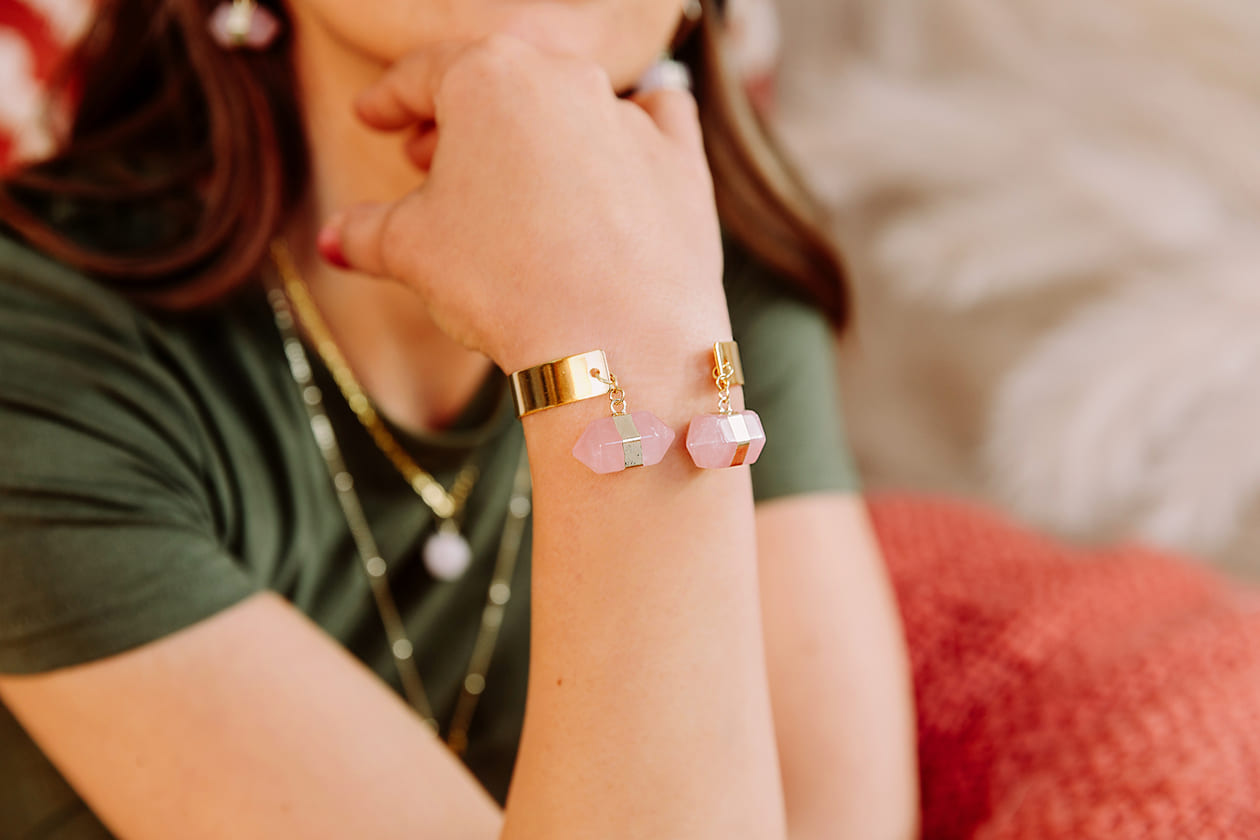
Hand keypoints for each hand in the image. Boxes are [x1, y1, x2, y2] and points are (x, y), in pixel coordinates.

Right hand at [322, 35, 728, 373]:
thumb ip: (364, 232)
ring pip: (570, 102)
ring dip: (535, 131)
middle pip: (497, 84)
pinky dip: (632, 133)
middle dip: (456, 120)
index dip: (389, 100)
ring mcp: (630, 115)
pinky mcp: (682, 161)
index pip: (420, 75)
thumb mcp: (411, 253)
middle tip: (427, 160)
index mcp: (488, 77)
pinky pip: (656, 122)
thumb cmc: (505, 283)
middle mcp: (564, 77)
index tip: (374, 117)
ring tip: (512, 179)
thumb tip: (335, 238)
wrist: (616, 341)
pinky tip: (616, 157)